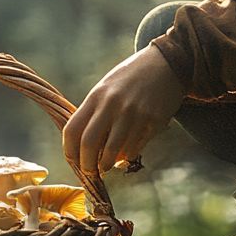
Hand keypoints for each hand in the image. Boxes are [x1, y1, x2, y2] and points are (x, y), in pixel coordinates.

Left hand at [63, 46, 185, 181]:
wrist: (166, 64)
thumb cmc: (131, 78)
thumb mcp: (107, 88)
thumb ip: (94, 111)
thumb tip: (83, 145)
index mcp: (97, 96)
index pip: (73, 130)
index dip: (69, 150)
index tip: (73, 159)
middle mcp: (113, 105)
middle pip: (89, 144)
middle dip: (87, 164)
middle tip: (89, 171)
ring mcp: (134, 114)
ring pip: (113, 151)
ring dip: (107, 164)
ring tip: (106, 166)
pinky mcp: (153, 121)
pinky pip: (135, 148)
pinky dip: (127, 156)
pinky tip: (125, 156)